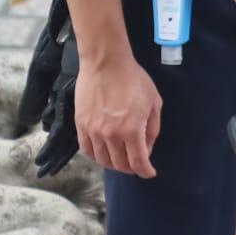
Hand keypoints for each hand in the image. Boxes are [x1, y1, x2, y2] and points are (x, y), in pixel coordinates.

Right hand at [74, 50, 162, 177]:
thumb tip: (147, 148)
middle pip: (120, 164)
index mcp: (132, 130)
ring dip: (113, 163)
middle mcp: (111, 135)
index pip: (138, 162)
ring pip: (103, 160)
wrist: (105, 62)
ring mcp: (93, 131)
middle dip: (131, 168)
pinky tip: (102, 152)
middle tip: (136, 163)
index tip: (149, 172)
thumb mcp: (154, 102)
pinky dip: (96, 156)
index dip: (145, 171)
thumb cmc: (133, 79)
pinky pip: (86, 149)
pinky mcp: (81, 124)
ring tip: (120, 158)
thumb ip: (152, 129)